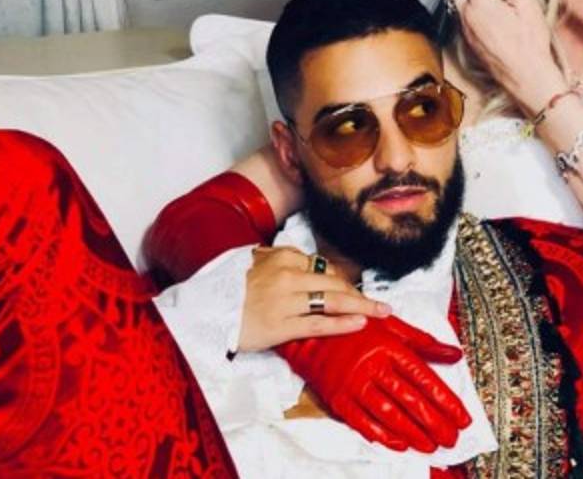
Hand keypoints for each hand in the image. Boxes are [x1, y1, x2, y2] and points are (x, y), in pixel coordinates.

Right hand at [237, 246, 390, 352]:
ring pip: (333, 300)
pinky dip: (342, 323)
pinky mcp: (281, 325)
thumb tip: (301, 261)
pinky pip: (319, 323)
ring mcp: (286, 300)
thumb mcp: (251, 261)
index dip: (343, 280)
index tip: (354, 290)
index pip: (323, 267)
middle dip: (360, 293)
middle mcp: (287, 275)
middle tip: (378, 304)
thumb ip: (276, 257)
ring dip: (362, 306)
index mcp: (281, 256)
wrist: (201, 311)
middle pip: (335, 282)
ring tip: (381, 311)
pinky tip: (360, 323)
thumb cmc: (224, 288)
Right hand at [275, 315, 472, 452]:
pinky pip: (362, 421)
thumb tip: (454, 354)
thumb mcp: (392, 326)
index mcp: (390, 348)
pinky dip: (382, 435)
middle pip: (410, 399)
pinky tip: (399, 444)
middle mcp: (373, 367)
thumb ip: (424, 342)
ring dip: (412, 432)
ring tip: (430, 445)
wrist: (311, 332)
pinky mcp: (339, 399)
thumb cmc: (355, 326)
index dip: (445, 400)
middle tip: (451, 438)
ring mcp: (355, 385)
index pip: (424, 378)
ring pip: (389, 413)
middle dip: (434, 422)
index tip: (461, 417)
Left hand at [446, 0, 567, 113]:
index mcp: (480, 3)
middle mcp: (466, 16)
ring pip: (458, 3)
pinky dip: (472, 11)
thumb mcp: (526, 3)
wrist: (527, 76)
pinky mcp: (468, 43)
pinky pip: (464, 19)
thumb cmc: (531, 40)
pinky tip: (492, 16)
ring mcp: (465, 31)